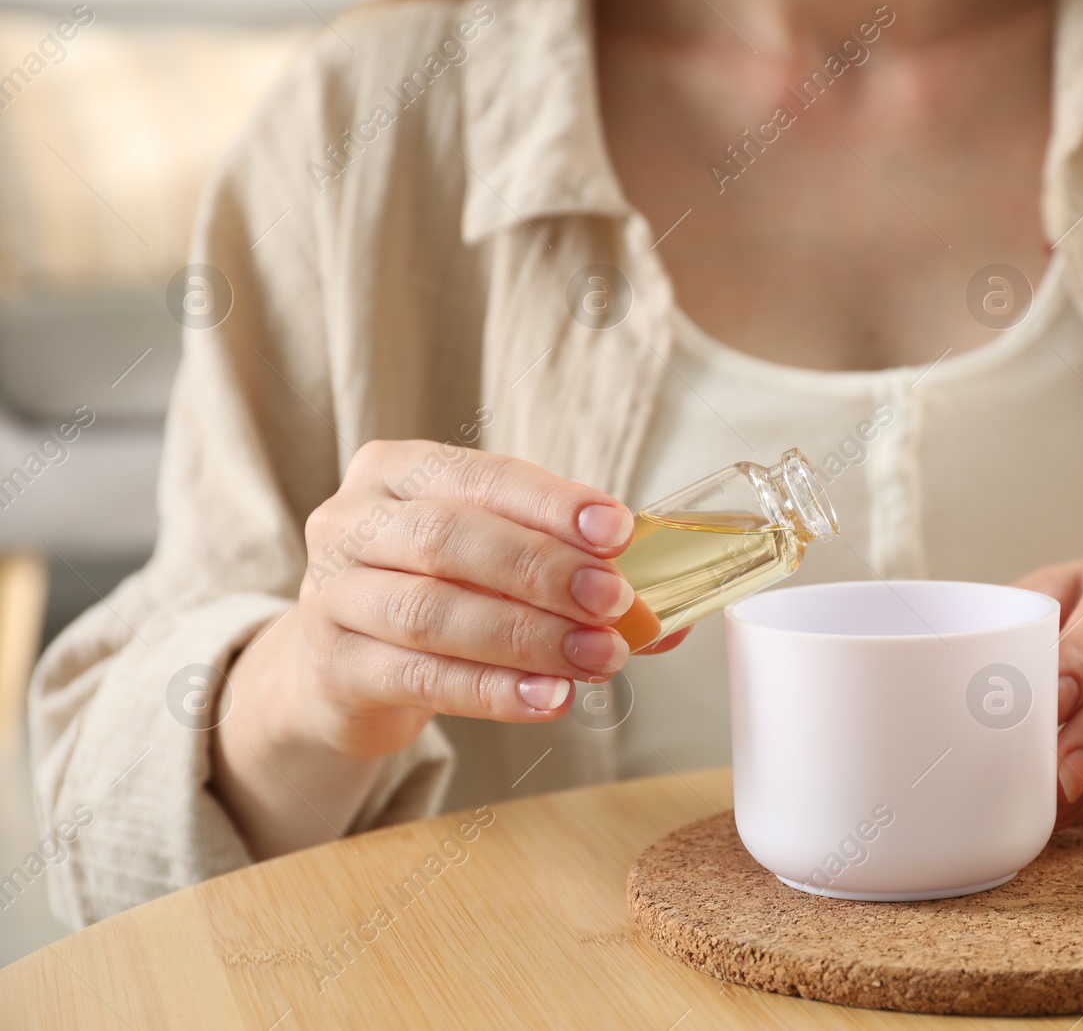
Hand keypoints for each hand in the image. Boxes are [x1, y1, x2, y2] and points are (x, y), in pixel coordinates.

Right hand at [286, 440, 675, 756]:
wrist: (344, 666)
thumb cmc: (436, 592)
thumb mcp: (493, 563)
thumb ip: (571, 572)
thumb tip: (664, 614)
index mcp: (398, 471)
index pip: (483, 475)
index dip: (553, 504)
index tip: (618, 531)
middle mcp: (352, 522)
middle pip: (450, 538)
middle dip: (543, 570)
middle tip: (613, 602)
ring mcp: (332, 595)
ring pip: (432, 612)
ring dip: (528, 637)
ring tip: (597, 657)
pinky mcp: (334, 668)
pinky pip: (421, 677)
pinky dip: (493, 690)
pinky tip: (549, 697)